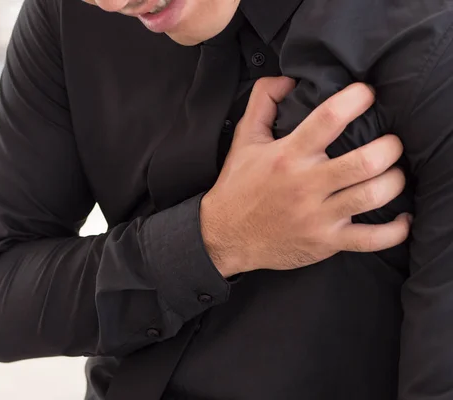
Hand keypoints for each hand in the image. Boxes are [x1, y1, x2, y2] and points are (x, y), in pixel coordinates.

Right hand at [201, 77, 411, 277]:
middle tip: (391, 142)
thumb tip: (288, 78)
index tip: (366, 94)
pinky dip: (395, 230)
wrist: (224, 236)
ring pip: (373, 196)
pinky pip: (371, 239)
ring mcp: (318, 216)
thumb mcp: (244, 139)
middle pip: (365, 161)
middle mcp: (305, 185)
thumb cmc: (237, 186)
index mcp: (287, 155)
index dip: (356, 99)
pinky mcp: (325, 242)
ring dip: (394, 180)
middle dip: (390, 147)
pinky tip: (402, 218)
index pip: (329, 118)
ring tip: (393, 172)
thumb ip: (262, 101)